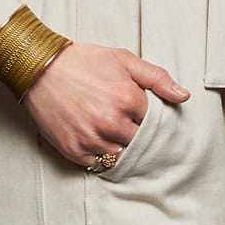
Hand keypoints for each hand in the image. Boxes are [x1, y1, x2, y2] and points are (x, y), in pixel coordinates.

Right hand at [22, 42, 188, 168]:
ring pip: (119, 155)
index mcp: (129, 100)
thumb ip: (157, 78)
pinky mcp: (73, 150)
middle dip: (133, 131)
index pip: (153, 122)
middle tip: (121, 119)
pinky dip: (99, 154)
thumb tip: (183, 97)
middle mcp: (112, 123)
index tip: (136, 109)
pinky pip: (96, 164)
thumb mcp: (124, 60)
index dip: (145, 115)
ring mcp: (91, 139)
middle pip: (138, 141)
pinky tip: (94, 137)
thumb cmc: (83, 61)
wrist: (40, 68)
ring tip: (107, 128)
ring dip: (118, 145)